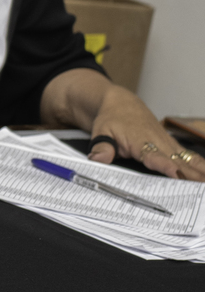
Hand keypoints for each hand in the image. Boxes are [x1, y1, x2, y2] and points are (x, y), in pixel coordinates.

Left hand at [86, 87, 204, 180]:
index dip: (164, 164)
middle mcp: (157, 141)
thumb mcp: (101, 131)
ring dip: (198, 170)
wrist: (120, 103)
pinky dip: (199, 165)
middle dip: (189, 174)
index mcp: (139, 140)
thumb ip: (102, 147)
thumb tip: (98, 159)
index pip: (153, 154)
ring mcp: (166, 142)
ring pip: (186, 158)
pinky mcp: (171, 144)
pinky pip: (188, 156)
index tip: (174, 173)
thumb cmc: (111, 119)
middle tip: (200, 187)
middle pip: (175, 160)